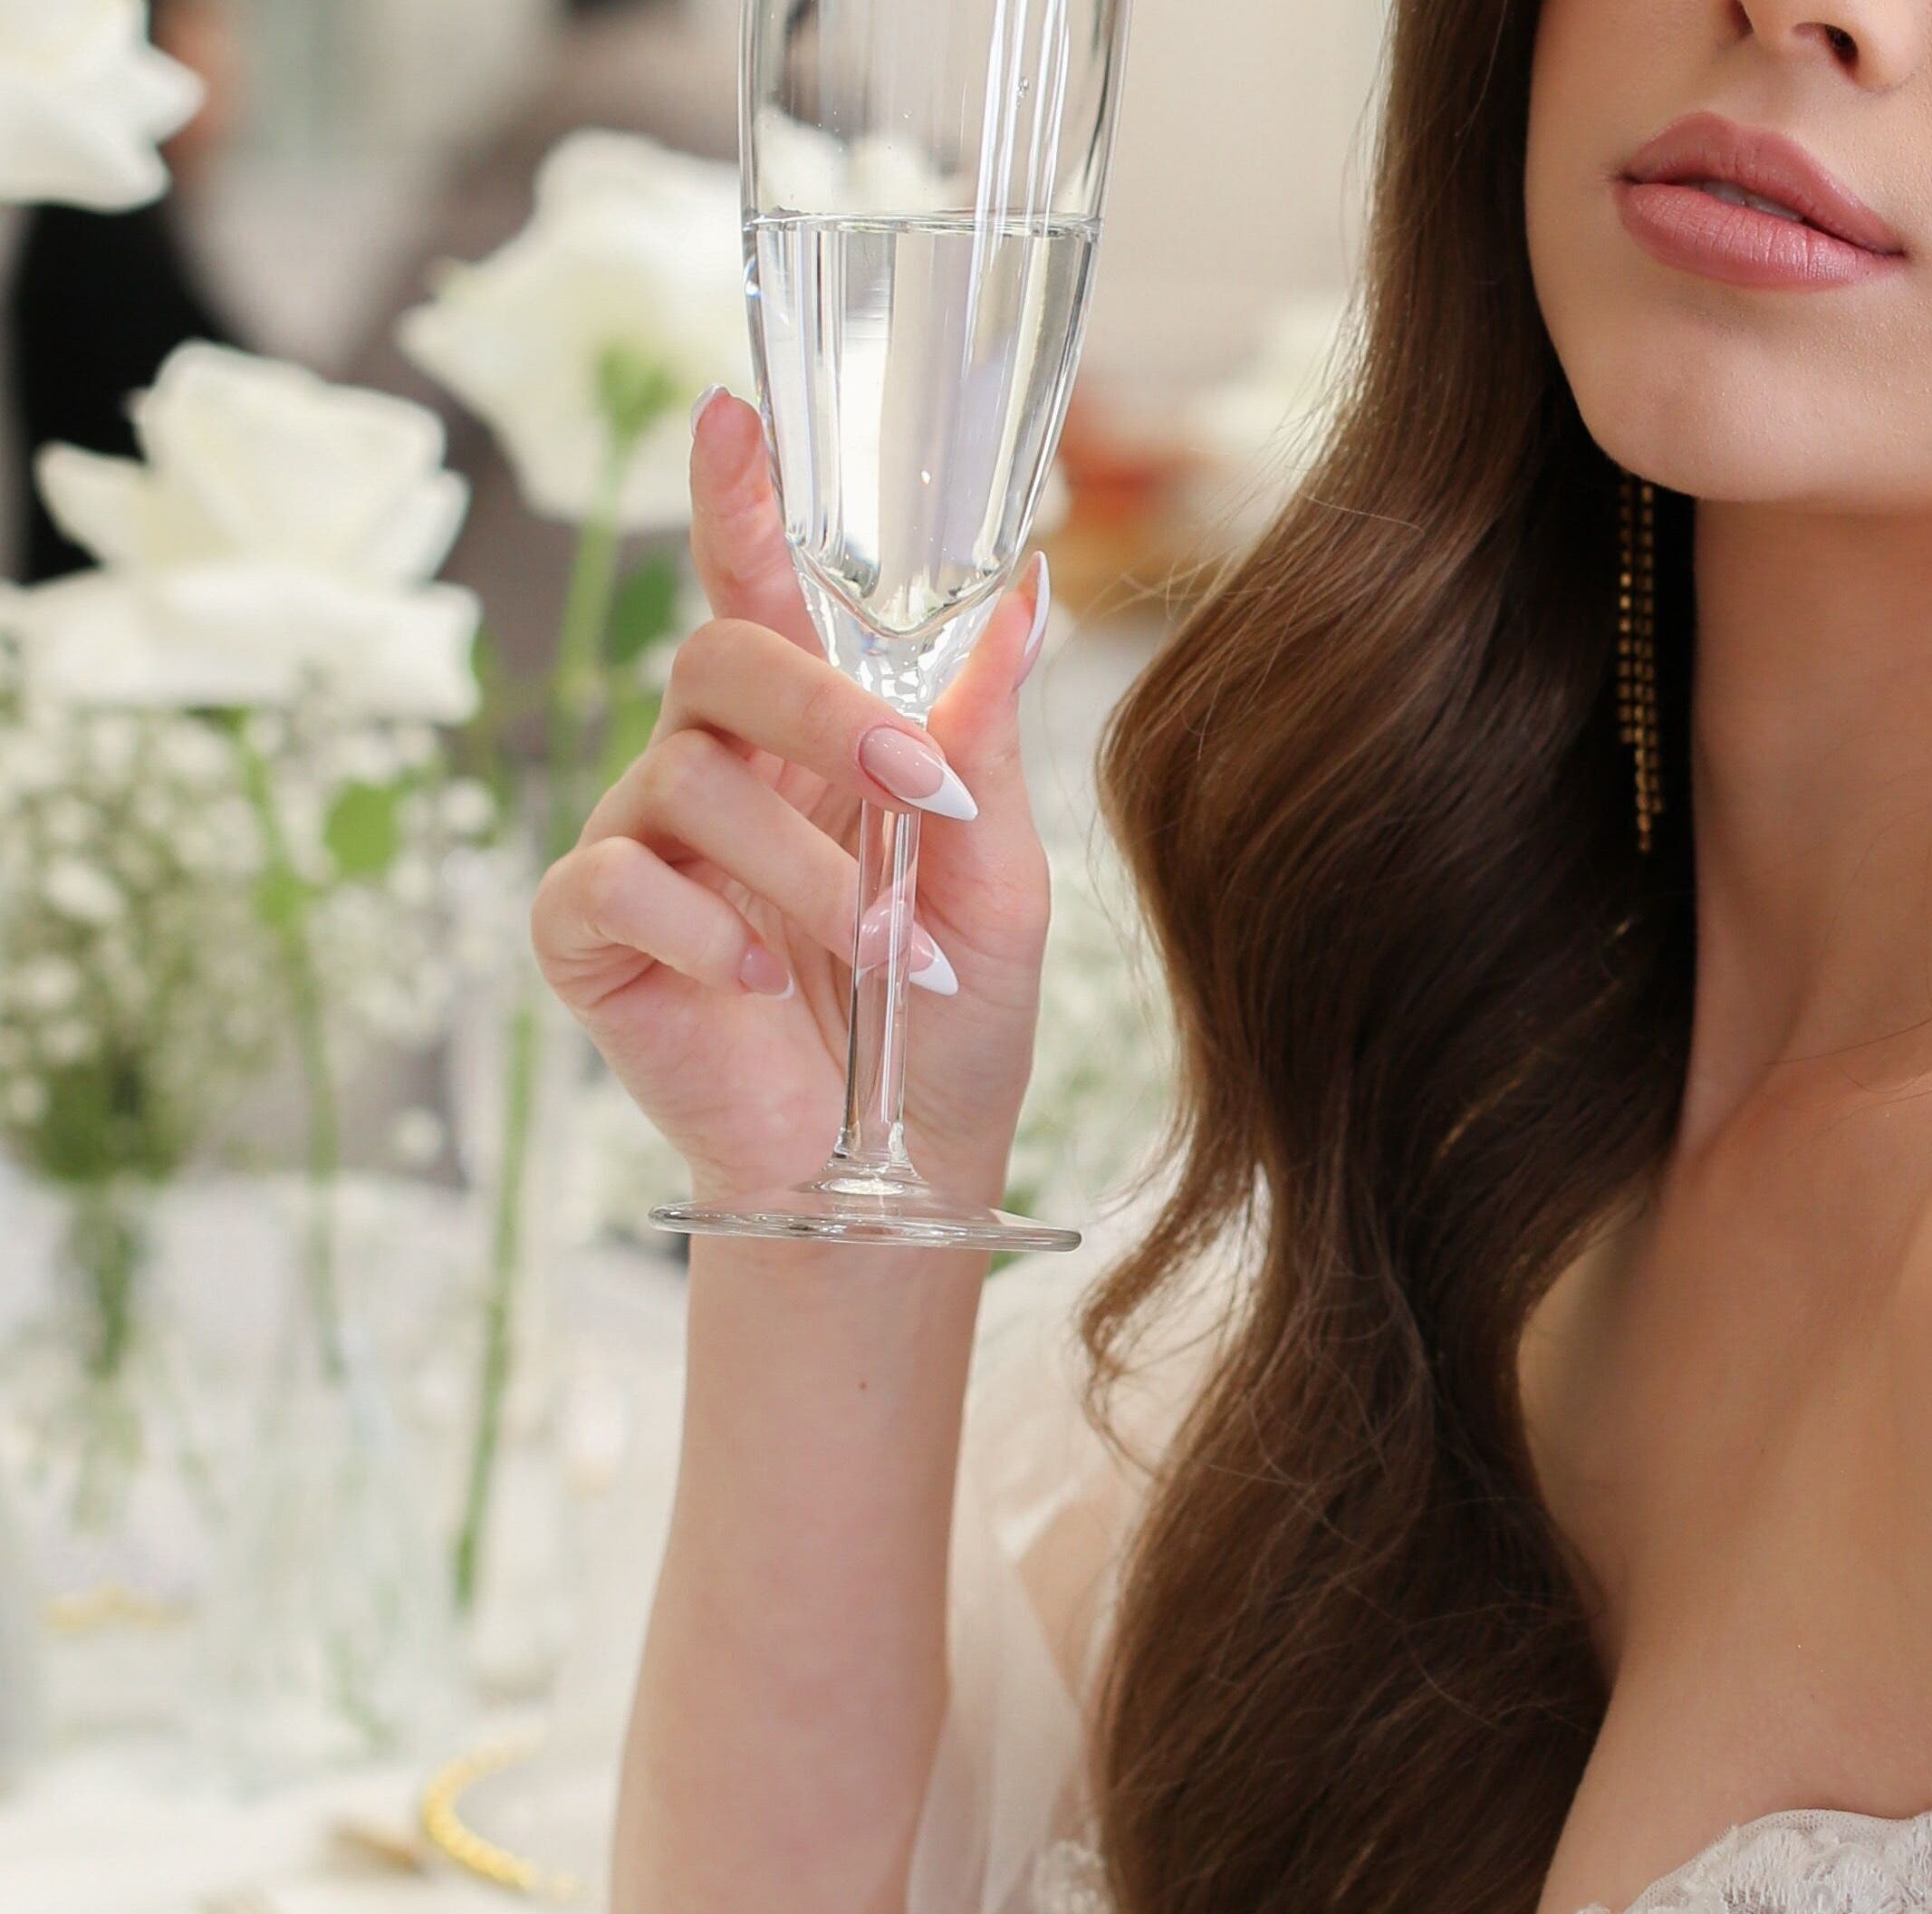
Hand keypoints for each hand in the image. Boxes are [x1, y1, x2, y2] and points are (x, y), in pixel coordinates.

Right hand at [532, 390, 1056, 1208]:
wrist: (899, 1166)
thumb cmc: (948, 1017)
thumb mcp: (995, 876)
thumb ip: (982, 738)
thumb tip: (1027, 590)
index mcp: (812, 736)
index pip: (760, 592)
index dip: (739, 501)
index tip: (736, 413)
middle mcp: (714, 768)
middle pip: (717, 662)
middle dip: (825, 713)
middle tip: (922, 793)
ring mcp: (643, 845)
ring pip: (687, 782)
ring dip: (808, 868)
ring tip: (886, 957)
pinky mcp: (588, 932)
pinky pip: (616, 883)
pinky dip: (701, 926)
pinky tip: (761, 980)